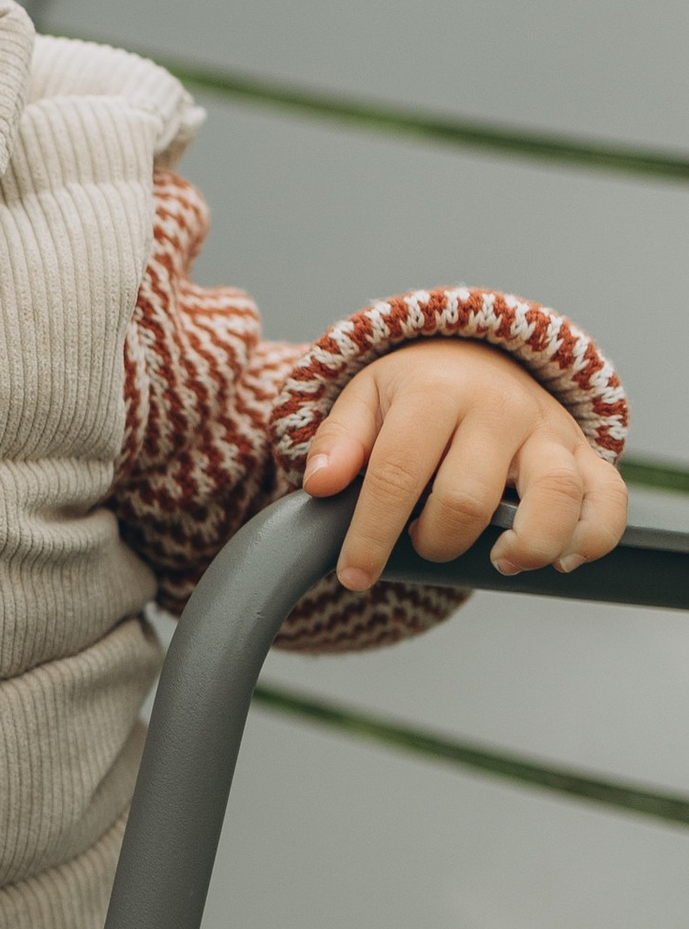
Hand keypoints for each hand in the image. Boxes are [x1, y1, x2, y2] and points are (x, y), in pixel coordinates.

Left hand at [303, 340, 626, 592]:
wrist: (479, 354)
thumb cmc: (415, 389)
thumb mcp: (364, 398)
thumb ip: (339, 440)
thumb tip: (320, 482)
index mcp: (436, 392)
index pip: (399, 473)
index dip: (372, 534)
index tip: (355, 574)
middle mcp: (499, 408)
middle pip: (469, 497)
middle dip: (437, 541)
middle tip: (423, 542)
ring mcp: (548, 431)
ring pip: (555, 497)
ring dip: (525, 546)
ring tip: (497, 559)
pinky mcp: (585, 451)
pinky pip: (608, 498)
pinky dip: (593, 537)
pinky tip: (560, 558)